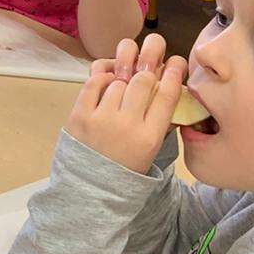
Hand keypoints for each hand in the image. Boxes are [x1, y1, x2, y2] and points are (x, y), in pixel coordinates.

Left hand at [66, 34, 186, 172]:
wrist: (90, 189)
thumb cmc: (125, 167)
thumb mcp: (150, 150)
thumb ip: (158, 121)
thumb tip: (164, 84)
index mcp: (149, 137)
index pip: (166, 96)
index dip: (172, 75)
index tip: (173, 64)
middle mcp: (127, 126)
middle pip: (143, 82)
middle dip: (145, 75)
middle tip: (143, 77)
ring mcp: (102, 119)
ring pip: (118, 81)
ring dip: (122, 82)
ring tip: (121, 91)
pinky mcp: (80, 115)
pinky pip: (94, 83)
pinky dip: (102, 79)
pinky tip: (106, 84)